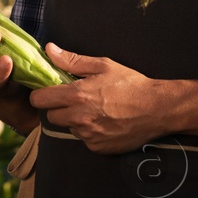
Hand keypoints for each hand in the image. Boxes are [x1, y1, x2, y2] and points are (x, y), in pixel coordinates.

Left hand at [28, 44, 170, 153]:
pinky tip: (104, 122)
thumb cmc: (131, 84)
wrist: (157, 109)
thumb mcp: (103, 66)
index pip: (40, 100)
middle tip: (75, 100)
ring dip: (75, 120)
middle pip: (51, 116)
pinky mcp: (97, 147)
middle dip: (58, 108)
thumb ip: (72, 60)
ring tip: (95, 110)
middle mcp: (80, 118)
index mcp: (77, 95)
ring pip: (68, 128)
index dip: (42, 95)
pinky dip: (89, 132)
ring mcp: (89, 135)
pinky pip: (83, 139)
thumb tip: (49, 50)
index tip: (49, 92)